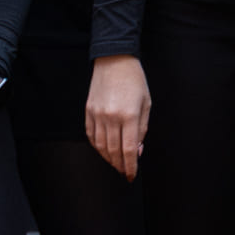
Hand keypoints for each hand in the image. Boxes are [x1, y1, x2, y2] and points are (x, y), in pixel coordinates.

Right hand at [83, 55, 149, 177]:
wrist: (114, 60)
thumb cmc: (134, 80)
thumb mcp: (146, 103)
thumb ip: (142, 129)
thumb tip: (137, 150)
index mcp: (129, 115)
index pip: (129, 149)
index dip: (130, 166)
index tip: (131, 175)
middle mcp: (111, 117)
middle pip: (114, 151)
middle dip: (120, 165)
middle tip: (125, 172)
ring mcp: (97, 114)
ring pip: (101, 146)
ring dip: (108, 158)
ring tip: (116, 163)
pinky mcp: (88, 111)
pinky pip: (91, 135)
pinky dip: (97, 146)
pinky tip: (104, 151)